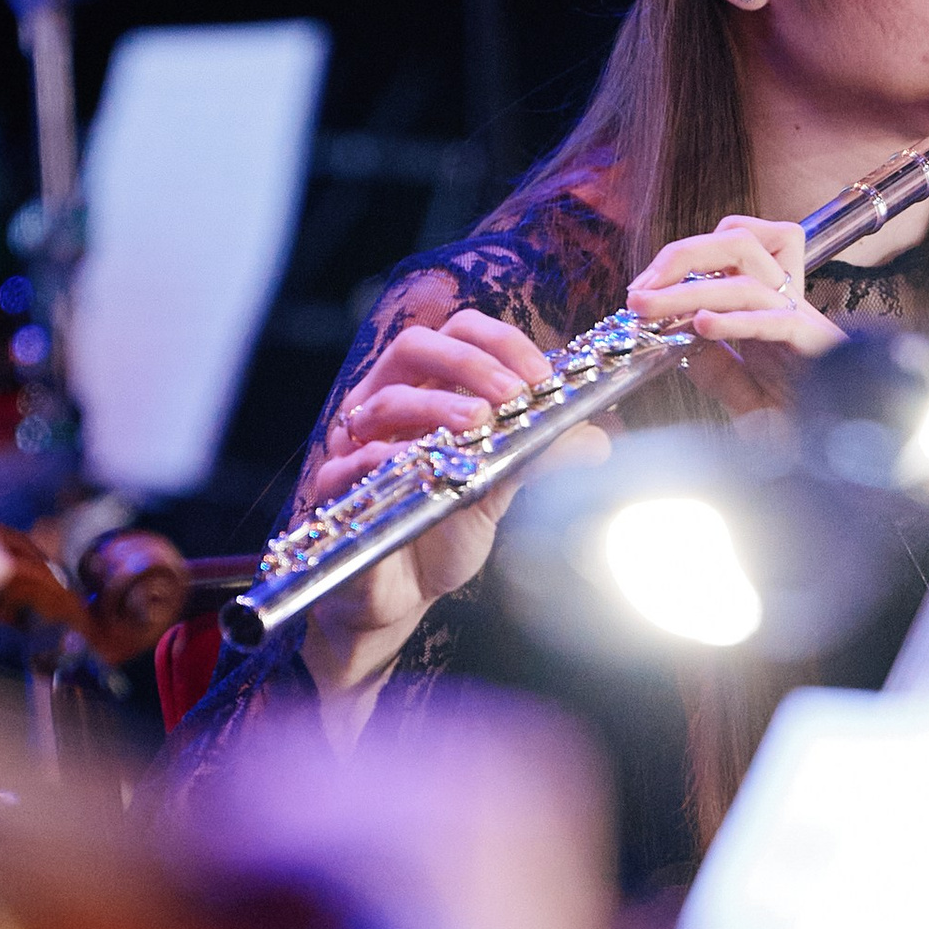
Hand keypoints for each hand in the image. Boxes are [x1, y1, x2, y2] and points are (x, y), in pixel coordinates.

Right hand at [300, 282, 559, 723]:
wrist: (400, 595)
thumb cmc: (442, 528)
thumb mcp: (500, 488)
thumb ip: (538, 457)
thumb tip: (595, 438)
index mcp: (428, 387)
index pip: (460, 333)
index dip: (502, 345)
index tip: (542, 378)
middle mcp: (387, 402)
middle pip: (416, 346)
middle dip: (470, 364)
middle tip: (513, 396)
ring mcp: (355, 441)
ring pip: (385, 399)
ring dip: (436, 406)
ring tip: (478, 426)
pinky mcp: (334, 488)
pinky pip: (353, 462)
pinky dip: (392, 459)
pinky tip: (428, 469)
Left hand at [626, 214, 845, 410]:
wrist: (832, 459)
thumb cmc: (798, 426)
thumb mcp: (742, 392)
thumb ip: (715, 366)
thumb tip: (677, 344)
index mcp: (766, 308)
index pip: (730, 249)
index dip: (682, 260)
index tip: (641, 291)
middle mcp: (784, 306)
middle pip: (739, 244)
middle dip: (682, 258)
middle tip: (640, 291)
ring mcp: (802, 324)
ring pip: (747, 282)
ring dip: (690, 292)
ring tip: (651, 310)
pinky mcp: (817, 349)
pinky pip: (778, 321)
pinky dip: (737, 320)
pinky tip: (703, 326)